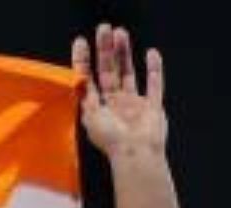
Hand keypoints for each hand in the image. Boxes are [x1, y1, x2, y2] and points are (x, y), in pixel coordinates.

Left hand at [71, 24, 167, 158]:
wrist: (136, 154)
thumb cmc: (111, 139)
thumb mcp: (90, 115)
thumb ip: (83, 95)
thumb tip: (75, 76)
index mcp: (97, 108)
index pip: (87, 79)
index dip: (83, 60)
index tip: (80, 42)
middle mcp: (114, 105)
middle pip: (109, 71)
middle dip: (106, 50)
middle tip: (104, 29)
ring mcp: (134, 106)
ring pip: (129, 73)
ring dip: (125, 54)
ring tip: (121, 33)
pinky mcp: (152, 108)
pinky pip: (155, 85)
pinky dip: (154, 69)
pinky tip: (151, 53)